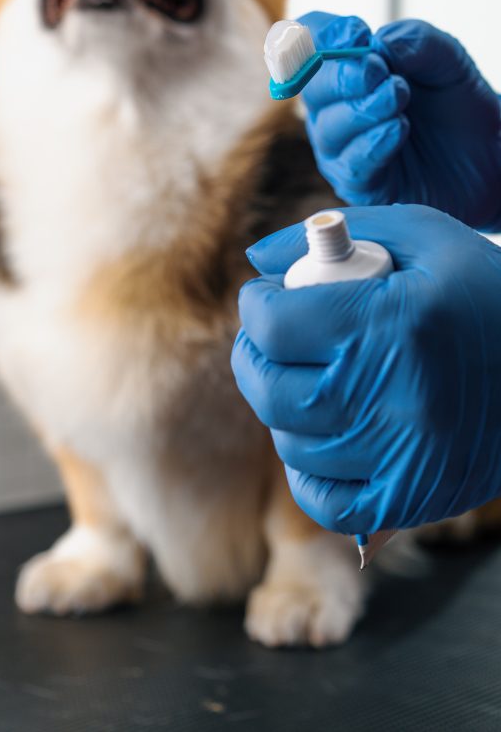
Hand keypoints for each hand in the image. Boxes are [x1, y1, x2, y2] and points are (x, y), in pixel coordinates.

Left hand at [231, 205, 500, 534]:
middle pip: (270, 388)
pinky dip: (307, 469)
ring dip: (282, 407)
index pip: (274, 326)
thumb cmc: (488, 295)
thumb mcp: (427, 237)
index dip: (257, 304)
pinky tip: (322, 434)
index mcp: (392, 326)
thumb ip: (341, 231)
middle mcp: (391, 400)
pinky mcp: (409, 501)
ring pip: (290, 441)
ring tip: (307, 378)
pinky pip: (322, 500)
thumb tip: (259, 258)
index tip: (266, 296)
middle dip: (254, 356)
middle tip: (269, 339)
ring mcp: (399, 460)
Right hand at [298, 12, 500, 230]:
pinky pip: (352, 165)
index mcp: (345, 68)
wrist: (488, 154)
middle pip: (312, 86)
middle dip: (343, 75)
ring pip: (329, 127)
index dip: (322, 34)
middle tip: (381, 71)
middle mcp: (334, 107)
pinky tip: (398, 129)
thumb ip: (417, 41)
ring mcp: (342, 147)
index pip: (309, 43)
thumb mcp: (448, 60)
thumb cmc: (456, 104)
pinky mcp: (360, 183)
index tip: (356, 33)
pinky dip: (372, 144)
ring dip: (363, 109)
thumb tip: (381, 42)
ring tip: (399, 99)